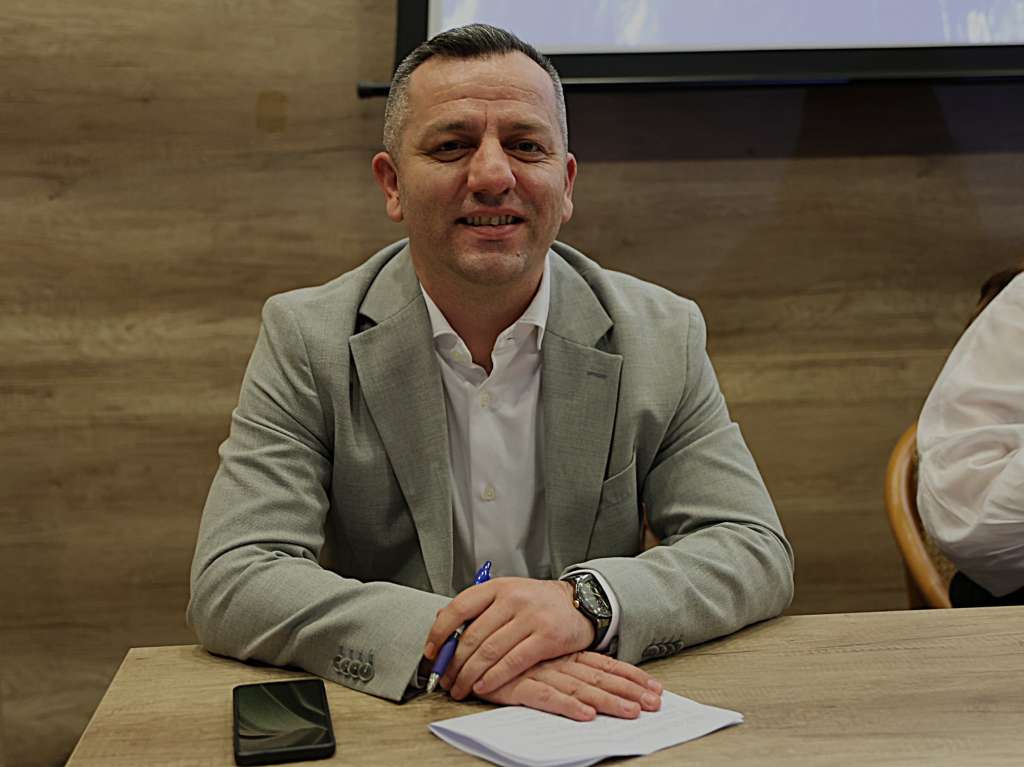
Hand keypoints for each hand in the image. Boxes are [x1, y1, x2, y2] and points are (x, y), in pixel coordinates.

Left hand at [424, 577, 593, 699]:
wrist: (581, 602)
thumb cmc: (540, 602)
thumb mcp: (508, 594)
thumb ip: (478, 608)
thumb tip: (441, 621)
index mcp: (498, 587)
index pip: (459, 607)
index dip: (440, 632)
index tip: (431, 652)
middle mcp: (513, 598)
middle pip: (472, 636)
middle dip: (453, 663)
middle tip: (445, 679)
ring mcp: (530, 617)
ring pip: (489, 651)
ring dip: (469, 675)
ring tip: (460, 687)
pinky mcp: (546, 637)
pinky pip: (513, 662)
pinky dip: (494, 677)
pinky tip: (483, 686)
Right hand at [481, 652, 662, 720]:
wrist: (468, 648)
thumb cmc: (506, 656)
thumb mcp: (541, 660)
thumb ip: (563, 670)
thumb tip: (592, 688)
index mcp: (563, 655)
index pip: (604, 665)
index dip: (630, 676)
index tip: (654, 688)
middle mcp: (556, 662)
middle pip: (599, 677)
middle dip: (629, 691)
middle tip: (654, 704)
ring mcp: (539, 673)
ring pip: (580, 688)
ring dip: (608, 700)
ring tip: (631, 712)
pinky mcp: (518, 685)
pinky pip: (546, 697)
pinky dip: (567, 706)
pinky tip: (585, 715)